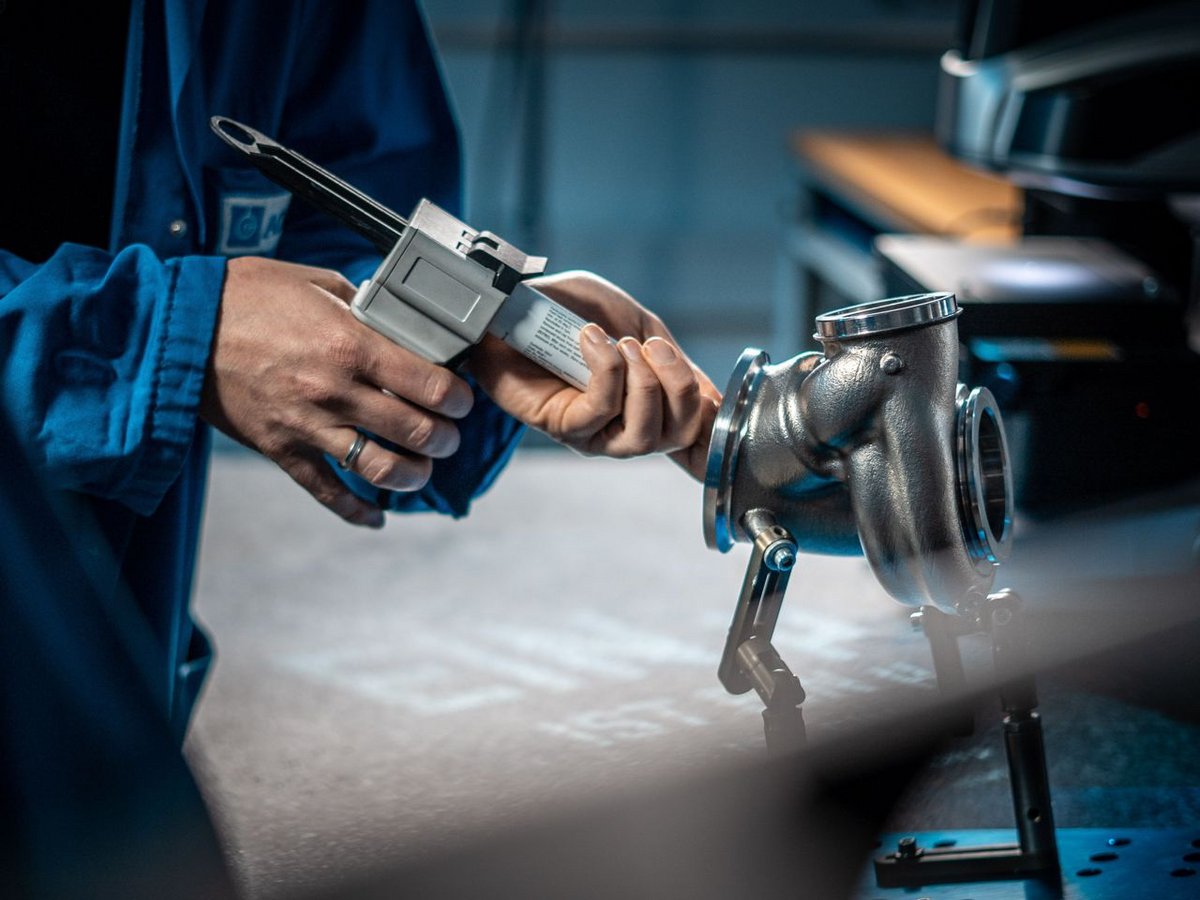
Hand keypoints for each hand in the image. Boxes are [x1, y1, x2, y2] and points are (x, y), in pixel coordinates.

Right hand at [199, 256, 473, 527]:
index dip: (458, 398)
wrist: (178, 327)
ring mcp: (309, 426)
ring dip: (414, 475)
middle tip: (450, 434)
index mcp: (351, 346)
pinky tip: (377, 517)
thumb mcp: (314, 281)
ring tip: (423, 469)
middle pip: (416, 432)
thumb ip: (362, 304)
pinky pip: (326, 492)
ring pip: (381, 469)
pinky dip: (356, 512)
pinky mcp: (282, 449)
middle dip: (445, 438)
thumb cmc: (245, 297)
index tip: (463, 399)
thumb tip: (395, 321)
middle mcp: (336, 392)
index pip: (430, 385)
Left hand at [468, 270, 720, 479]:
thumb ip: (675, 359)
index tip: (722, 413)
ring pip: (644, 434)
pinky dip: (606, 370)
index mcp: (650, 405)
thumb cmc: (572, 311)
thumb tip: (713, 400)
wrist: (515, 303)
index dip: (714, 441)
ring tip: (621, 343)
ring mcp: (594, 433)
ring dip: (643, 382)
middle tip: (652, 346)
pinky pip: (601, 410)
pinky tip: (592, 341)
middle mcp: (626, 428)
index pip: (692, 443)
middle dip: (678, 386)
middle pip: (679, 435)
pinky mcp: (562, 426)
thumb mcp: (638, 322)